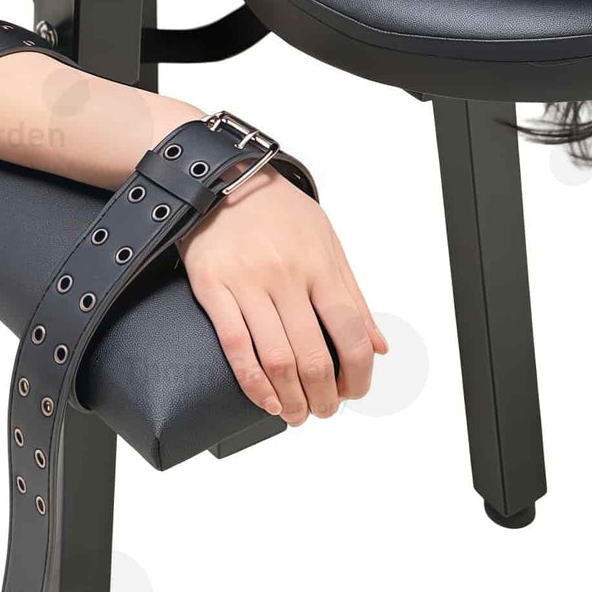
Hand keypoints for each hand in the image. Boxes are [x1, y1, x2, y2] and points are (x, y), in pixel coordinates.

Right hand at [178, 169, 387, 424]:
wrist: (223, 177)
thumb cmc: (279, 211)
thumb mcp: (326, 242)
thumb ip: (353, 296)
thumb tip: (378, 346)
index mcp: (320, 265)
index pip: (349, 331)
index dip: (357, 372)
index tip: (354, 391)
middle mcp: (287, 276)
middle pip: (313, 354)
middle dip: (323, 396)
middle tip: (324, 411)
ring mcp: (248, 283)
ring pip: (276, 358)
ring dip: (291, 398)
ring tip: (297, 414)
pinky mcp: (213, 287)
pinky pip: (235, 346)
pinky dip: (253, 383)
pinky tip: (265, 400)